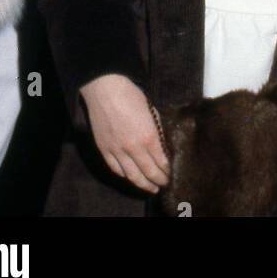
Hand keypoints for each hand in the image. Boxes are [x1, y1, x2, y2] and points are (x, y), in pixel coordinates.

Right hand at [80, 74, 169, 193]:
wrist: (106, 89)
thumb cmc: (131, 95)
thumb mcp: (151, 111)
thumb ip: (157, 131)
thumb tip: (162, 146)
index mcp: (148, 136)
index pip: (161, 162)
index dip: (168, 171)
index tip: (172, 174)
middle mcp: (133, 148)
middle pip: (149, 173)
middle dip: (159, 181)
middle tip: (165, 184)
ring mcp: (117, 151)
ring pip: (132, 176)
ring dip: (144, 184)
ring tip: (151, 188)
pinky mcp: (105, 150)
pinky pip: (116, 169)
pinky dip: (125, 176)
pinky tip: (132, 177)